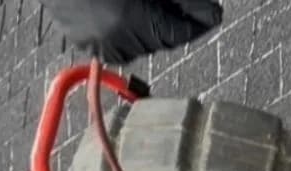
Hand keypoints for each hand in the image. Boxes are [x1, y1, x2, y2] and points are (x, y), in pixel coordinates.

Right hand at [41, 0, 223, 64]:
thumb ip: (183, 0)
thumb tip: (210, 15)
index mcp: (131, 19)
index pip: (181, 34)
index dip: (198, 22)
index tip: (210, 14)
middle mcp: (113, 37)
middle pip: (161, 40)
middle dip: (170, 22)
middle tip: (174, 5)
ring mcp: (94, 42)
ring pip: (139, 45)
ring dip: (147, 28)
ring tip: (141, 4)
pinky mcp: (80, 39)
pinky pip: (114, 43)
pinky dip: (123, 30)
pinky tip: (120, 9)